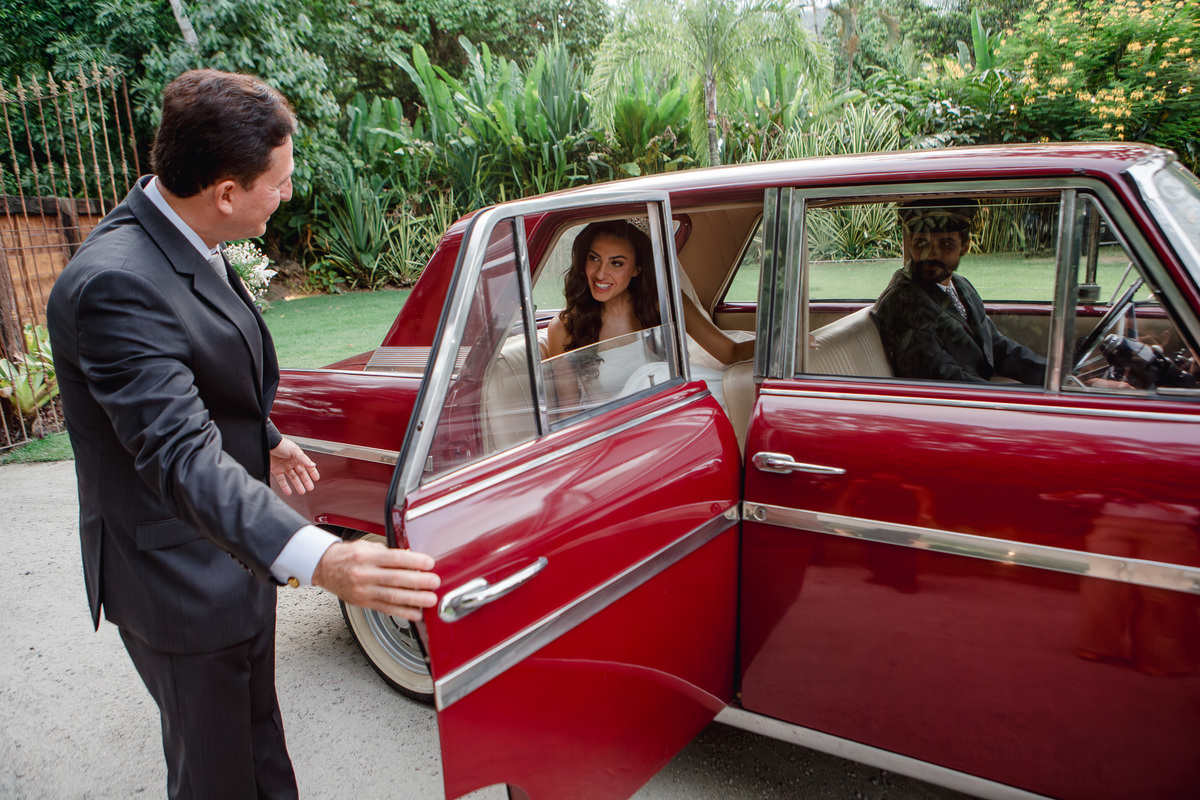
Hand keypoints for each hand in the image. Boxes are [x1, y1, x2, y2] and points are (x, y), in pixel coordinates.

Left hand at [270, 437, 319, 494]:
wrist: (267, 443)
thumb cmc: (281, 444)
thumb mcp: (294, 451)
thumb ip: (304, 459)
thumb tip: (313, 465)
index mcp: (297, 457)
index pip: (307, 466)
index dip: (312, 472)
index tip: (316, 479)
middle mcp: (291, 462)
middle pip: (301, 473)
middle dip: (306, 481)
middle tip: (310, 488)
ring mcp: (284, 466)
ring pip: (292, 478)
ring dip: (297, 485)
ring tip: (301, 492)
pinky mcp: (276, 470)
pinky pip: (281, 480)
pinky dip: (285, 486)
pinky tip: (288, 492)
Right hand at [312, 540, 439, 619]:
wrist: (324, 568)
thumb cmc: (348, 556)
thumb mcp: (367, 547)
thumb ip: (388, 553)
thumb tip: (410, 556)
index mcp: (367, 557)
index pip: (394, 559)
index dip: (414, 561)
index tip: (429, 563)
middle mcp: (365, 574)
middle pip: (396, 579)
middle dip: (419, 582)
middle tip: (434, 582)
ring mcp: (364, 591)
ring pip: (392, 597)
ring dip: (414, 600)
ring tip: (430, 600)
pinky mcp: (364, 602)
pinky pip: (386, 609)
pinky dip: (403, 612)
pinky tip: (416, 613)